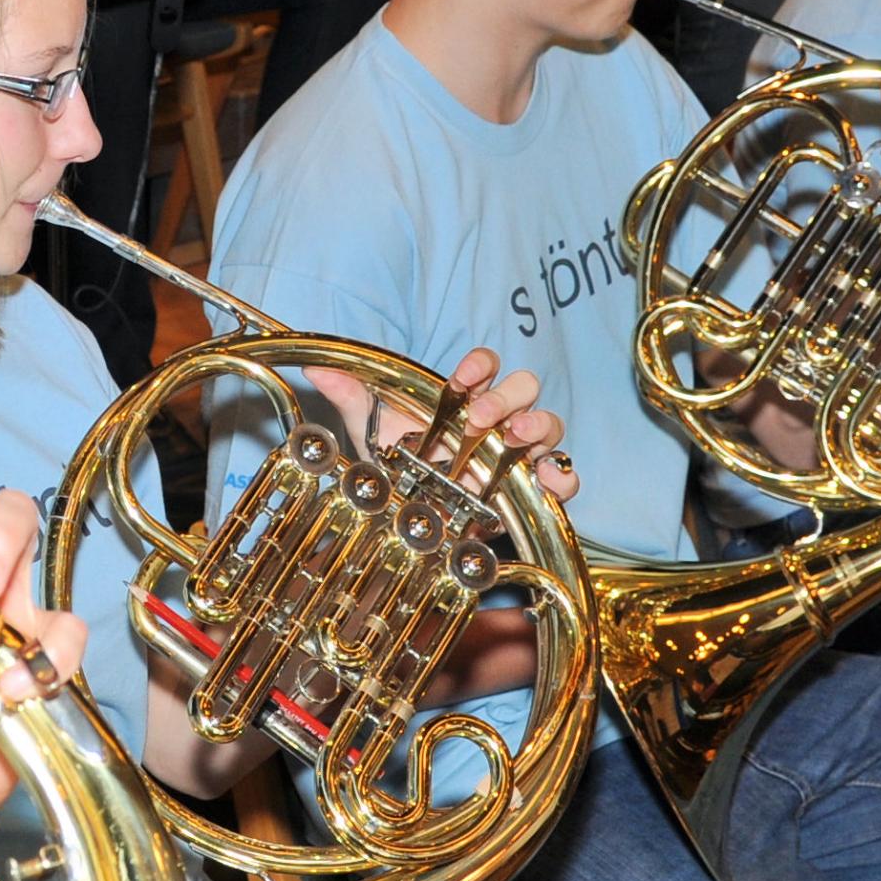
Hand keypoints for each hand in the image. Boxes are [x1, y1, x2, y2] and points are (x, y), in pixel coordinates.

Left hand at [304, 348, 573, 505]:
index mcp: (468, 396)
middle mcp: (500, 419)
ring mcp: (520, 454)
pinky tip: (549, 482)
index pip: (485, 367)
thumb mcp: (374, 432)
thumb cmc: (404, 462)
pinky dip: (562, 478)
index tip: (462, 377)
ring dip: (537, 426)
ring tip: (516, 437)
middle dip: (506, 398)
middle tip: (478, 418)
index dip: (480, 365)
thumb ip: (352, 399)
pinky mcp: (532, 490)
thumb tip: (317, 370)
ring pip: (548, 426)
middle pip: (524, 389)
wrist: (416, 515)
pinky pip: (563, 477)